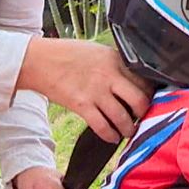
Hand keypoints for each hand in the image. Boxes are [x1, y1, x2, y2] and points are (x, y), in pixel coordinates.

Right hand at [18, 38, 151, 142]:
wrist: (39, 61)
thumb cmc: (67, 55)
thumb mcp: (97, 51)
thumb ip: (115, 64)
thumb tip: (132, 81)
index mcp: (115, 59)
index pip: (144, 80)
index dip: (149, 94)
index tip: (149, 101)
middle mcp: (109, 75)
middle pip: (140, 100)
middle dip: (144, 114)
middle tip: (143, 119)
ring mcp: (95, 91)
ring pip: (123, 118)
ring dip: (128, 129)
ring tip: (128, 132)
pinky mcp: (81, 105)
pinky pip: (103, 126)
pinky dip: (110, 135)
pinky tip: (112, 137)